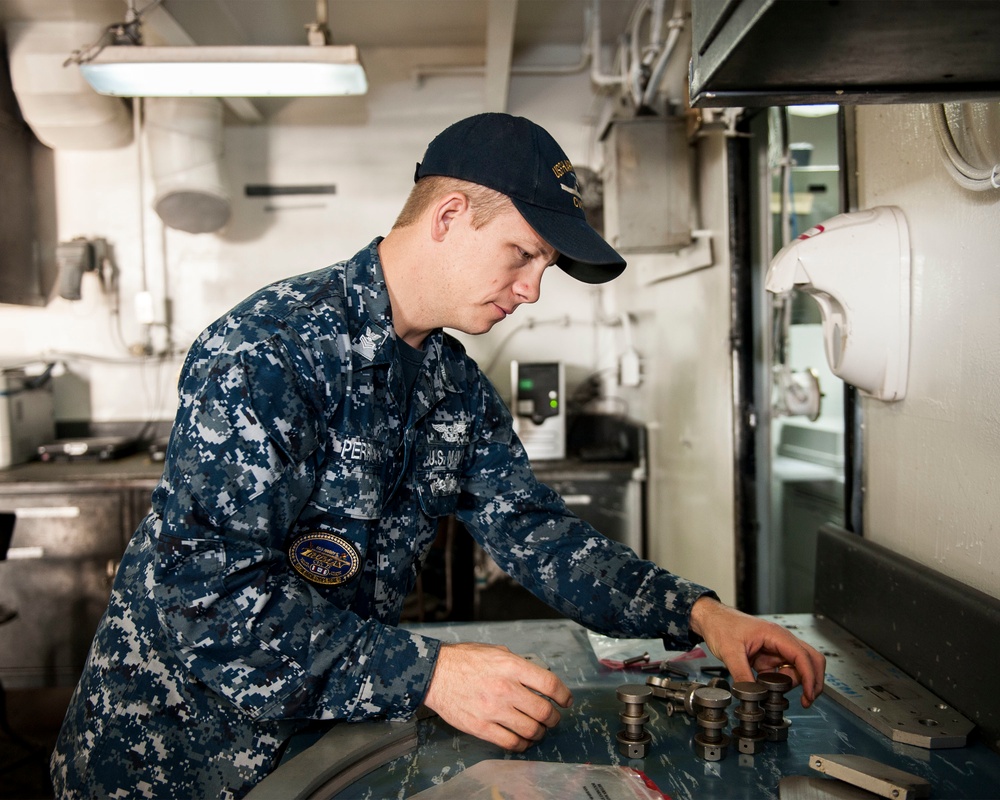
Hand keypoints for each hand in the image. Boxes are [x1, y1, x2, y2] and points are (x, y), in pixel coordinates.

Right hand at [422, 642, 572, 750]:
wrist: (435, 673)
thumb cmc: (464, 659)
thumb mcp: (496, 651)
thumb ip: (518, 664)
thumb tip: (536, 678)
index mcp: (511, 666)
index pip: (549, 684)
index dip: (563, 695)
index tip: (566, 701)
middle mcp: (505, 688)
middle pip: (544, 711)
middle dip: (554, 718)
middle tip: (553, 718)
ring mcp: (493, 710)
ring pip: (531, 730)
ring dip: (540, 732)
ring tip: (538, 730)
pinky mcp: (481, 727)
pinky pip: (510, 742)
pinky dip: (522, 744)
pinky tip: (522, 740)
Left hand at [689, 597, 825, 706]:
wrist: (710, 619)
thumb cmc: (721, 625)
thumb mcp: (729, 651)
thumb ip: (742, 674)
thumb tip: (753, 694)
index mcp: (775, 635)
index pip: (802, 656)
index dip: (809, 677)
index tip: (808, 694)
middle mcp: (780, 640)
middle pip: (810, 660)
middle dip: (813, 680)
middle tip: (807, 700)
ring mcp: (775, 648)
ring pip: (798, 667)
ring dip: (795, 682)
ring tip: (780, 694)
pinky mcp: (768, 656)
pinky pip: (782, 671)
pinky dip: (782, 682)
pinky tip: (772, 690)